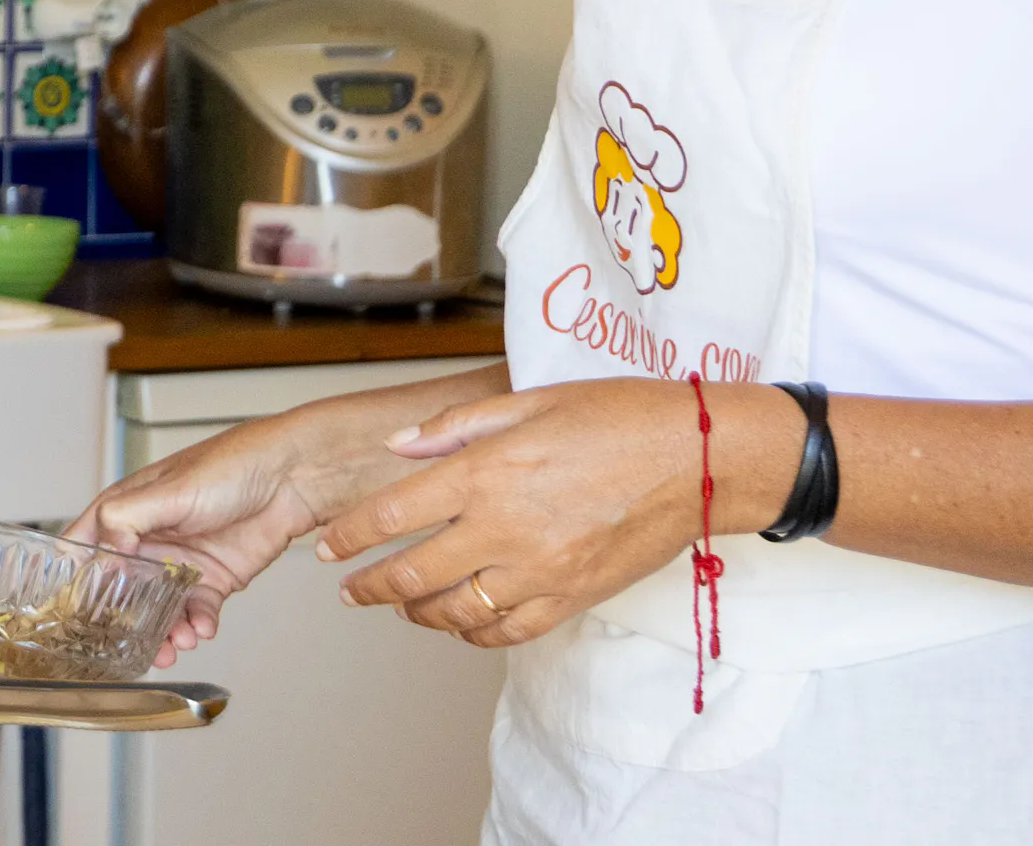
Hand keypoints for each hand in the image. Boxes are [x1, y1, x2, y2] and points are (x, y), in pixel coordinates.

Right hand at [67, 412, 351, 665]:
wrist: (293, 478)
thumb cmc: (232, 464)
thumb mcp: (168, 489)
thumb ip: (125, 519)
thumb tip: (104, 556)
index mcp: (127, 511)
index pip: (84, 547)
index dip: (75, 579)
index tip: (78, 612)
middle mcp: (150, 538)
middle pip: (122, 590)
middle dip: (124, 621)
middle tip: (130, 644)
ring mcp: (182, 561)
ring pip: (159, 608)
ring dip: (164, 630)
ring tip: (177, 641)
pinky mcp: (214, 577)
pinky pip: (198, 611)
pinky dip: (198, 625)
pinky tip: (203, 628)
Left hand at [320, 378, 794, 647]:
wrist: (703, 458)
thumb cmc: (622, 417)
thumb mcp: (528, 400)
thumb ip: (455, 426)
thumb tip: (400, 445)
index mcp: (486, 472)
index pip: (390, 514)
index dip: (349, 536)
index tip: (328, 546)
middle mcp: (506, 527)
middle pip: (412, 574)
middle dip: (368, 586)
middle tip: (350, 589)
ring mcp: (541, 569)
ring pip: (455, 612)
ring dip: (416, 614)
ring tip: (401, 606)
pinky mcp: (573, 596)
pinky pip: (509, 631)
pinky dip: (475, 633)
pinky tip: (461, 622)